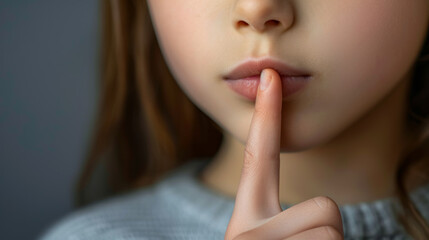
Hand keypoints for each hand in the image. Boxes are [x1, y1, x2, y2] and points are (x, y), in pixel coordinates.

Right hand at [224, 69, 343, 239]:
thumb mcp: (262, 239)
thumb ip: (280, 219)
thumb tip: (321, 214)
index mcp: (246, 217)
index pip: (258, 155)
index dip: (265, 114)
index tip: (269, 76)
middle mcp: (252, 228)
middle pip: (324, 206)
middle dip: (323, 227)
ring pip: (332, 229)